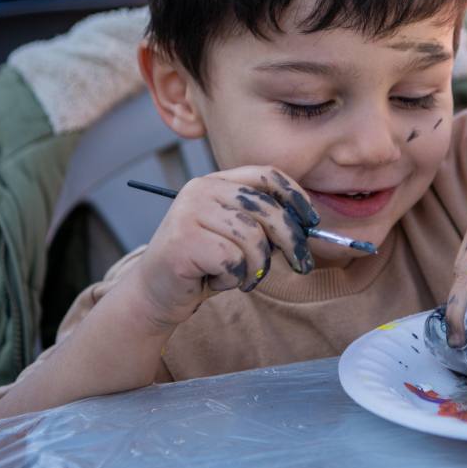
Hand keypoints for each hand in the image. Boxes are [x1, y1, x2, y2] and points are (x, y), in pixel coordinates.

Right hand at [130, 167, 319, 327]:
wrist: (154, 293)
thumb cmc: (203, 265)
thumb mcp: (237, 236)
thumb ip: (264, 223)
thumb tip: (308, 226)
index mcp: (215, 182)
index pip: (266, 174)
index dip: (296, 196)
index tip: (312, 222)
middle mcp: (200, 190)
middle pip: (267, 208)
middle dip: (292, 241)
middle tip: (302, 265)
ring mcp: (189, 212)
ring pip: (254, 238)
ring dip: (256, 266)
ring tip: (240, 275)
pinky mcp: (184, 241)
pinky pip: (234, 260)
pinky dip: (233, 278)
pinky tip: (216, 280)